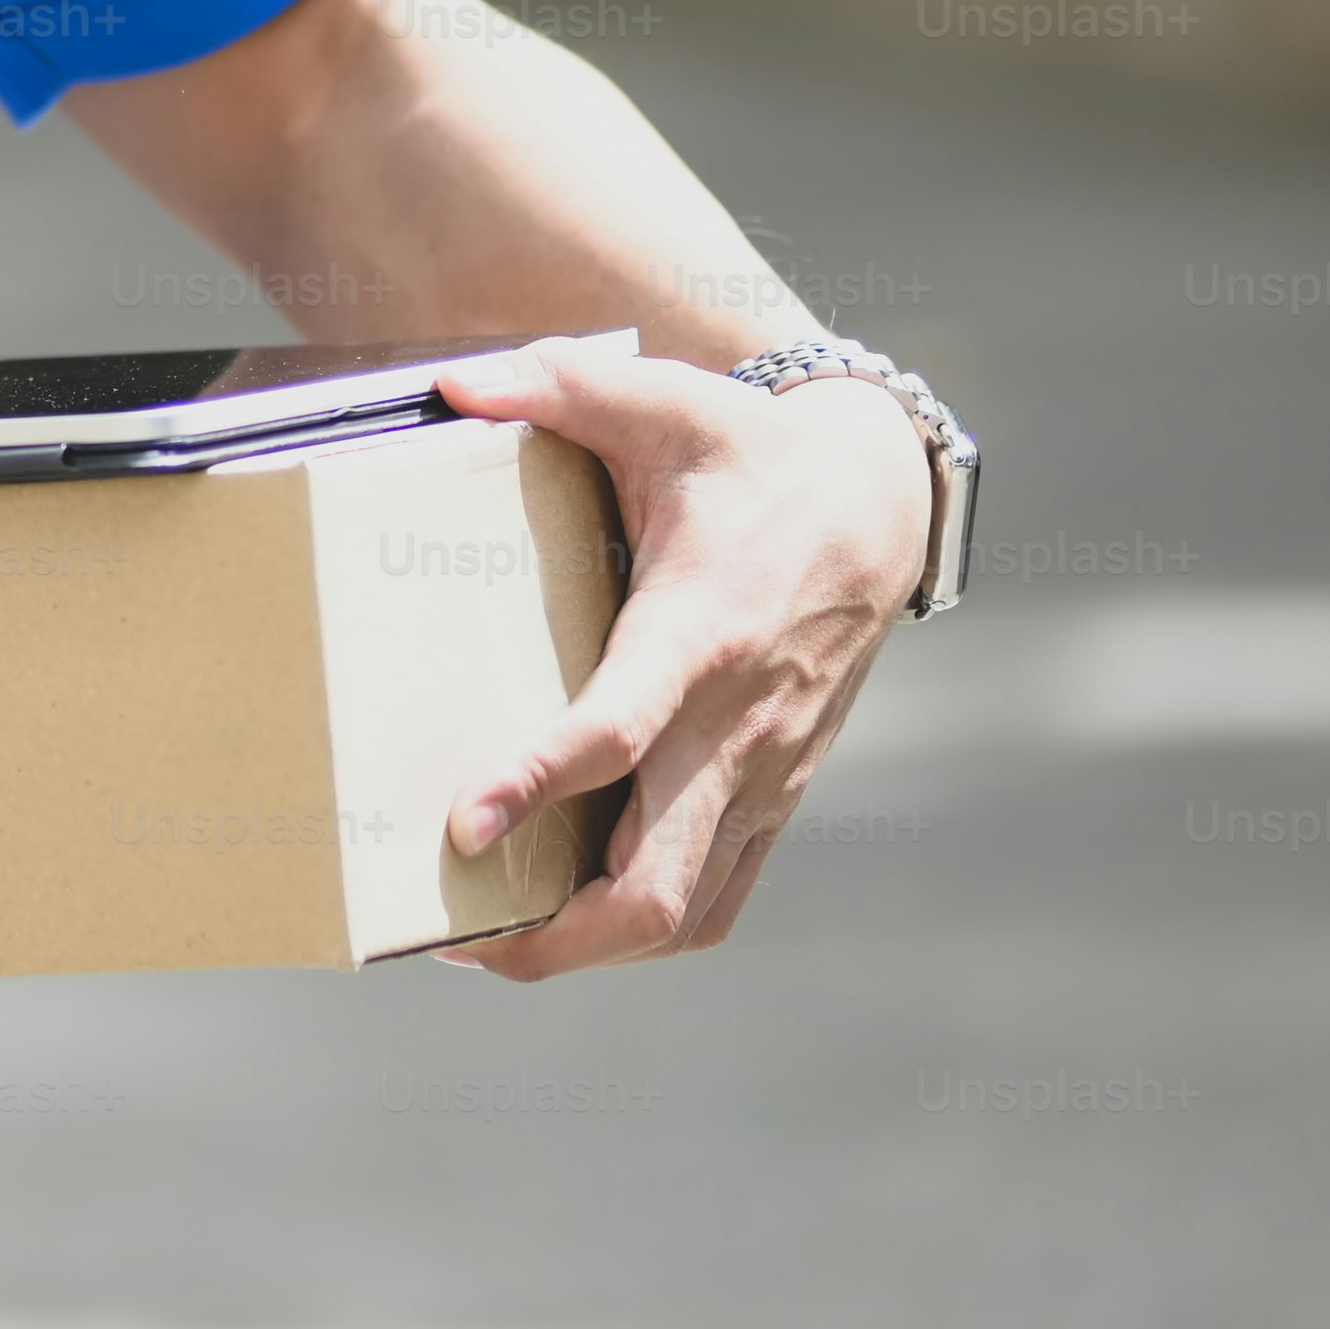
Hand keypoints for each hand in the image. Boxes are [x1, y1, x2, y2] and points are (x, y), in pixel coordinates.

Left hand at [431, 335, 932, 975]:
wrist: (880, 502)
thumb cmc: (752, 454)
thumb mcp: (663, 398)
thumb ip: (556, 384)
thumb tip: (451, 381)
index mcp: (701, 634)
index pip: (620, 732)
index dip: (539, 782)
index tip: (462, 823)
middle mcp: (739, 726)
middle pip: (658, 881)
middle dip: (555, 932)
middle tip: (449, 935)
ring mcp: (764, 774)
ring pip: (688, 911)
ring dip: (590, 947)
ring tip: (489, 943)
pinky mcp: (775, 794)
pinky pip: (717, 898)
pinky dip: (646, 929)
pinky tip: (570, 923)